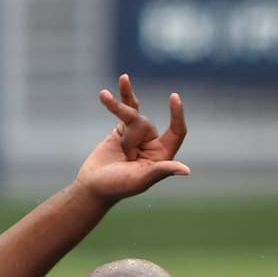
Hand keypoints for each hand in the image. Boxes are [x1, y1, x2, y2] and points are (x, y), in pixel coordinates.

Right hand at [75, 73, 188, 201]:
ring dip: (120, 105)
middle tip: (122, 155)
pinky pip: (122, 111)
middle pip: (145, 125)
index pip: (177, 131)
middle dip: (129, 137)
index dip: (177, 115)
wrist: (91, 187)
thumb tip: (186, 170)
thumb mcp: (140, 180)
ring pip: (132, 114)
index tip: (174, 97)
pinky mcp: (120, 131)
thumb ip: (161, 171)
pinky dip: (116, 100)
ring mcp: (135, 135)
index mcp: (162, 155)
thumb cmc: (116, 188)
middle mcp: (152, 144)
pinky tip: (108, 90)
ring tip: (111, 89)